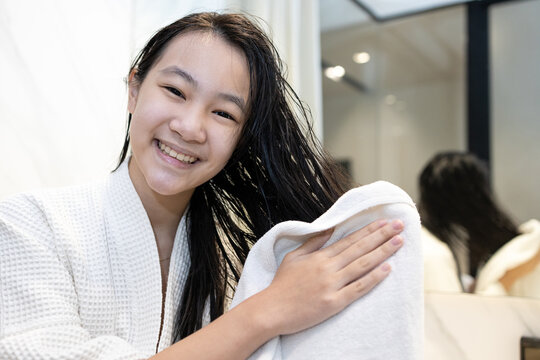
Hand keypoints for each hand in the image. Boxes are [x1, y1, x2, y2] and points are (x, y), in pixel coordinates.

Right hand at [256, 219, 403, 335]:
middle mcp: (328, 268)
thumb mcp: (294, 257)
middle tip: (399, 224)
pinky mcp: (335, 302)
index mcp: (319, 256)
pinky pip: (359, 288)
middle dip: (382, 235)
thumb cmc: (282, 285)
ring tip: (399, 241)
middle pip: (360, 248)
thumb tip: (330, 229)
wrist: (271, 310)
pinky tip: (388, 269)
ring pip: (363, 264)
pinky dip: (374, 278)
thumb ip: (313, 242)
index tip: (384, 221)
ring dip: (383, 252)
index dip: (368, 230)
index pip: (349, 239)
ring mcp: (332, 284)